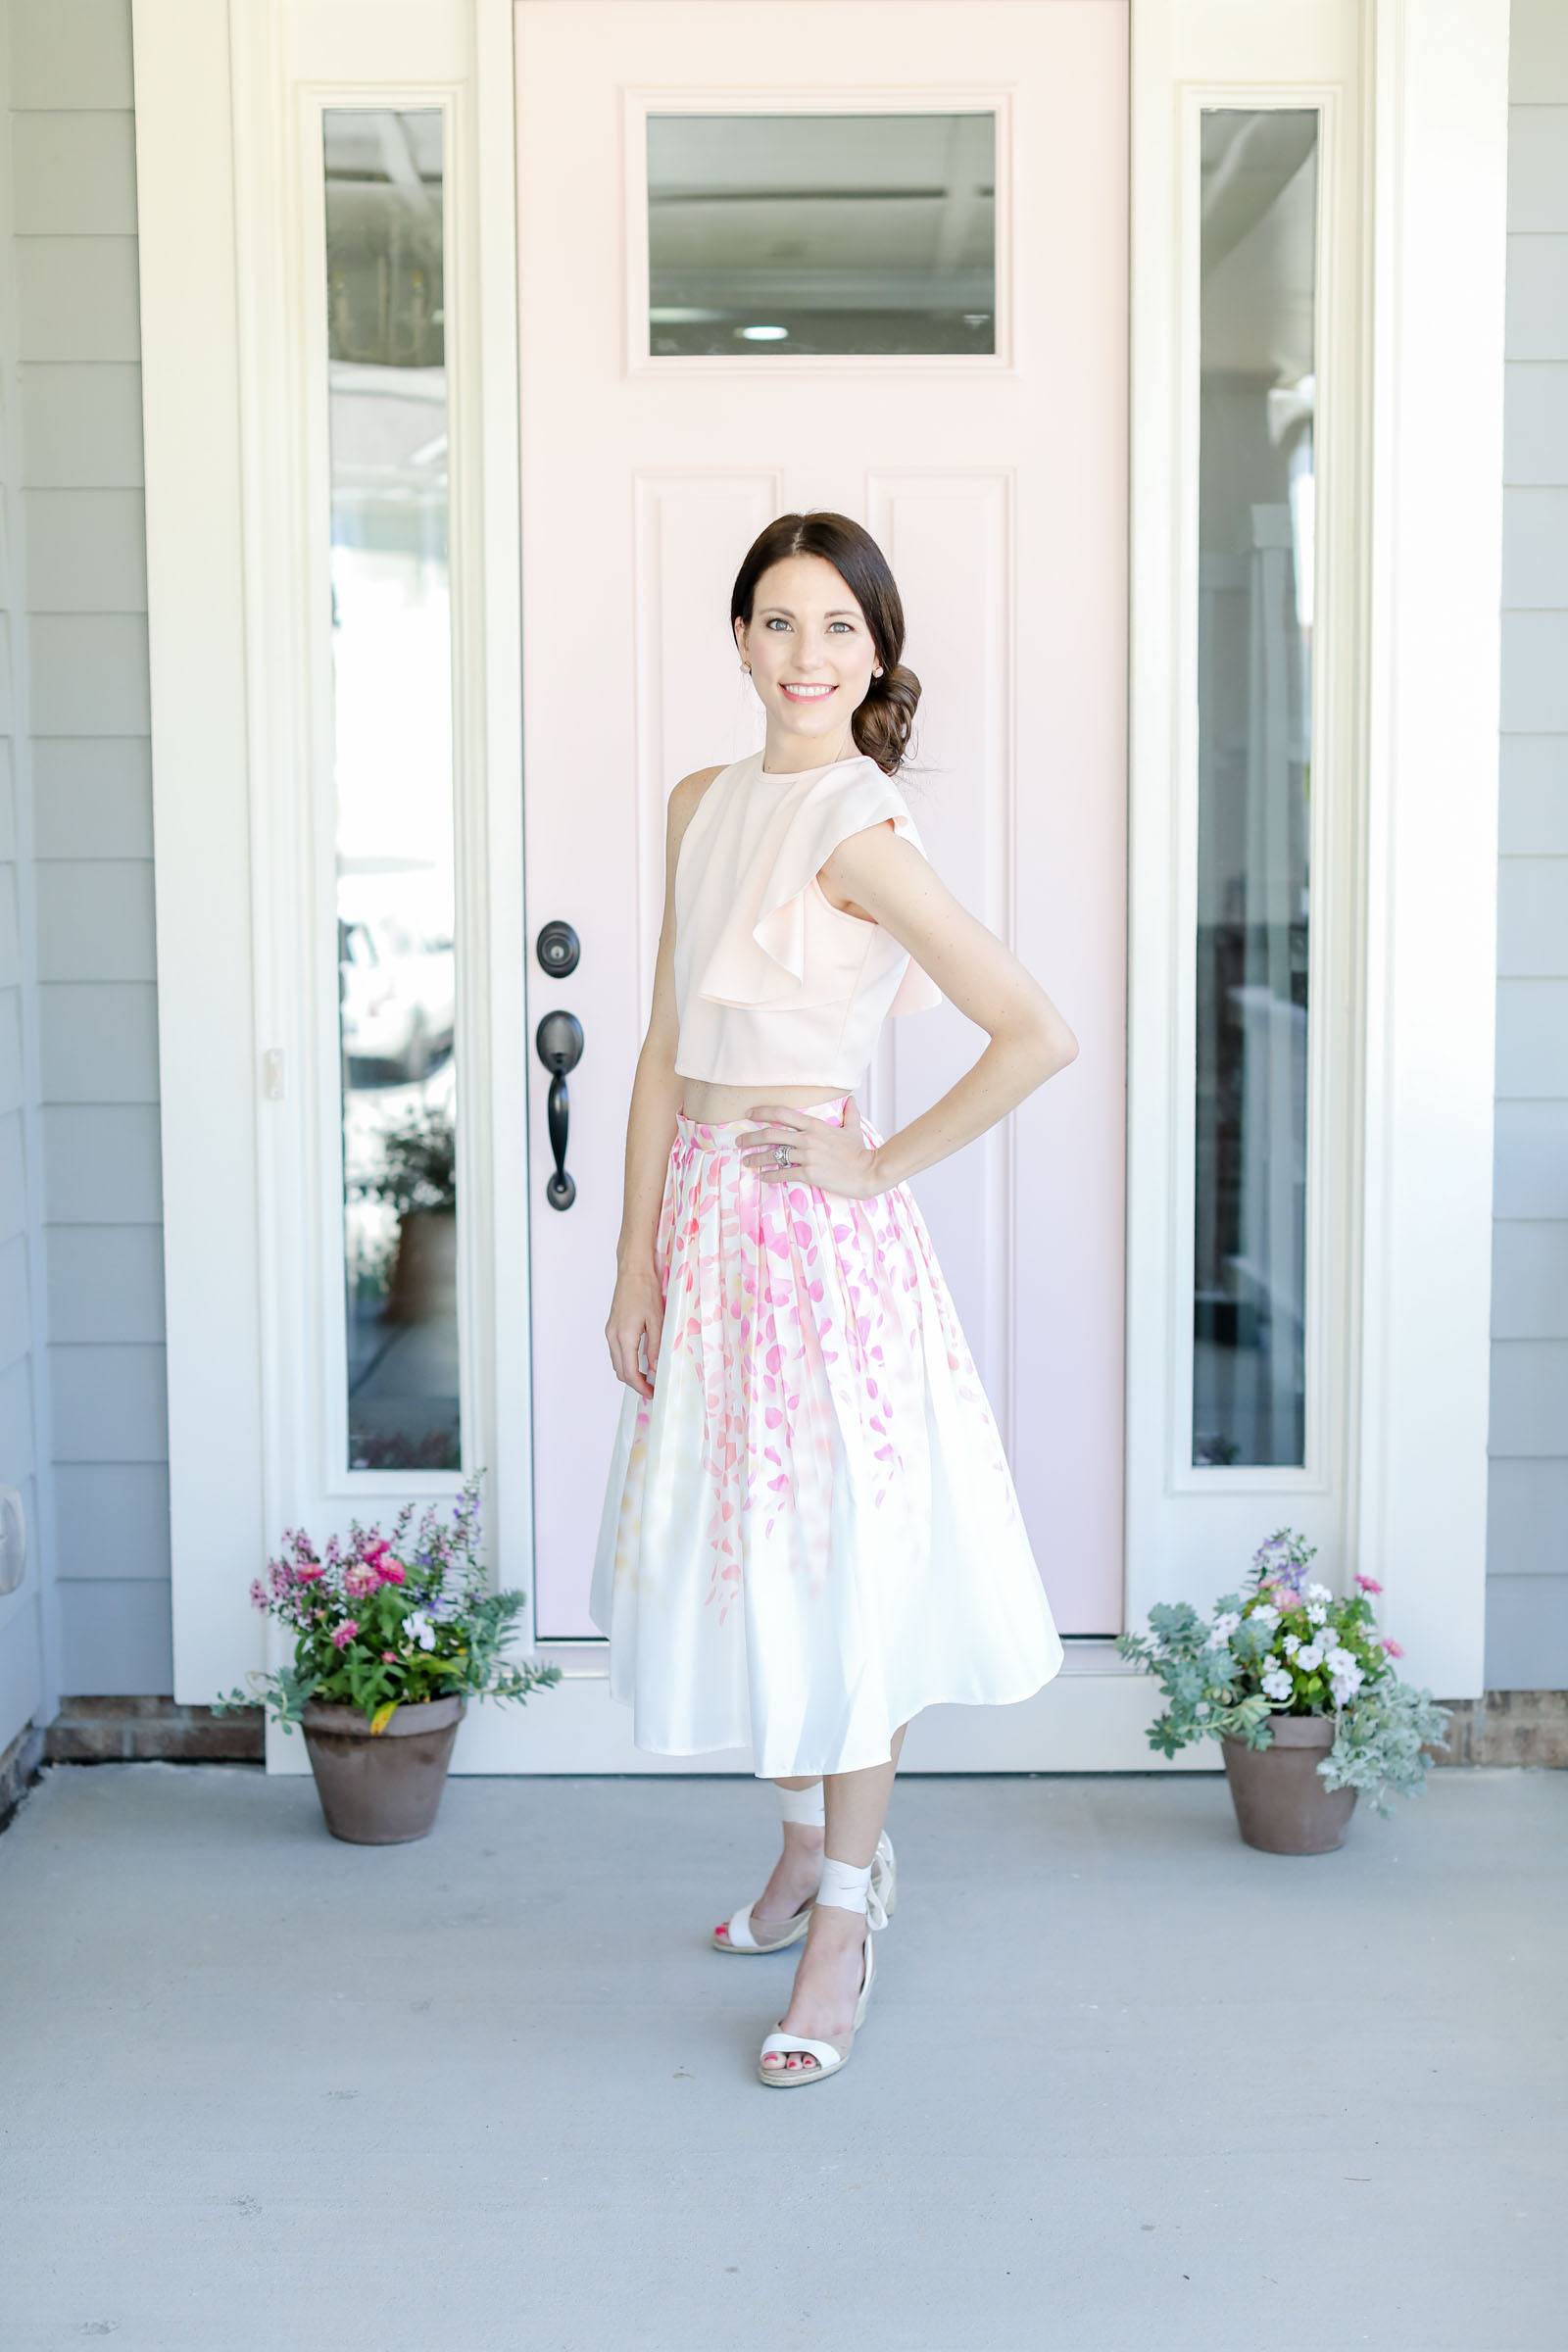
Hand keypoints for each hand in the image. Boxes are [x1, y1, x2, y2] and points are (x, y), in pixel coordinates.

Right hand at [605, 1262, 663, 1398]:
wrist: (632, 1272)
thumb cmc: (646, 1291)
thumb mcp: (657, 1321)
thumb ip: (655, 1347)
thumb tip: (654, 1368)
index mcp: (624, 1336)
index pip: (629, 1372)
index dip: (640, 1386)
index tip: (652, 1392)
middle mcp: (613, 1336)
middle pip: (620, 1371)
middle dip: (634, 1383)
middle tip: (651, 1388)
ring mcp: (609, 1332)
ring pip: (616, 1362)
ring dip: (629, 1373)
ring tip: (647, 1376)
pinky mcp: (611, 1327)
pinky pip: (616, 1351)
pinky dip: (625, 1361)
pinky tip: (639, 1360)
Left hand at [736, 1098, 882, 1197]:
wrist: (869, 1172)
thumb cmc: (861, 1151)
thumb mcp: (853, 1129)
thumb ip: (850, 1113)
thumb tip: (851, 1100)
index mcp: (815, 1125)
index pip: (782, 1113)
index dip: (762, 1112)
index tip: (749, 1113)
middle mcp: (808, 1138)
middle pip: (771, 1133)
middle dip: (750, 1137)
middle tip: (739, 1142)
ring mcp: (808, 1156)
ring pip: (773, 1154)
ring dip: (756, 1158)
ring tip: (746, 1161)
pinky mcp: (809, 1174)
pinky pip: (783, 1174)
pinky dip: (770, 1176)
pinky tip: (763, 1177)